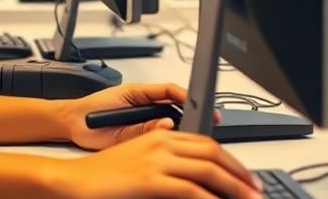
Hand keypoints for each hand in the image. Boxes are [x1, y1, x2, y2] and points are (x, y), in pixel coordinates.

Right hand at [47, 129, 261, 198]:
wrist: (72, 182)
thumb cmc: (101, 178)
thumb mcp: (139, 165)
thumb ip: (165, 167)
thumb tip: (192, 183)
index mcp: (161, 136)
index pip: (207, 144)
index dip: (231, 161)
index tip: (245, 177)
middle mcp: (162, 142)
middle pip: (214, 154)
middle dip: (239, 174)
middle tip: (255, 191)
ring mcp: (157, 160)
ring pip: (209, 170)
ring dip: (234, 188)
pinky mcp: (150, 179)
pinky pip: (190, 190)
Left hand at [61, 82, 190, 150]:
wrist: (70, 124)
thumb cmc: (86, 115)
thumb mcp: (115, 121)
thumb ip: (140, 125)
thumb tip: (165, 124)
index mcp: (136, 92)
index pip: (168, 90)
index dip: (187, 97)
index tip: (200, 105)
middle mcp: (141, 101)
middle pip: (173, 104)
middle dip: (189, 113)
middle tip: (203, 123)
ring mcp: (140, 114)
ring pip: (168, 117)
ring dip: (178, 125)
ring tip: (189, 136)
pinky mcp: (138, 128)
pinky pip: (158, 130)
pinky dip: (167, 135)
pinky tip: (172, 143)